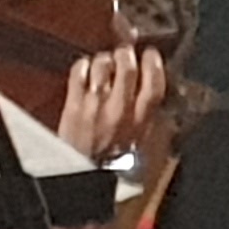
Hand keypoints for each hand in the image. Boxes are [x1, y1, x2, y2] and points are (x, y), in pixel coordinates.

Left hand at [56, 46, 168, 164]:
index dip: (154, 63)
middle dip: (126, 54)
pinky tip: (86, 71)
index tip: (150, 55)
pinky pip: (80, 70)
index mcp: (140, 120)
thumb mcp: (139, 139)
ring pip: (102, 64)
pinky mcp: (73, 102)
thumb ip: (146, 112)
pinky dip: (83, 65)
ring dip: (104, 59)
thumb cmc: (109, 160)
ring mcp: (95, 104)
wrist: (80, 174)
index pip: (154, 83)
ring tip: (103, 65)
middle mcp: (119, 110)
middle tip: (123, 54)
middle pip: (127, 66)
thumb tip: (152, 83)